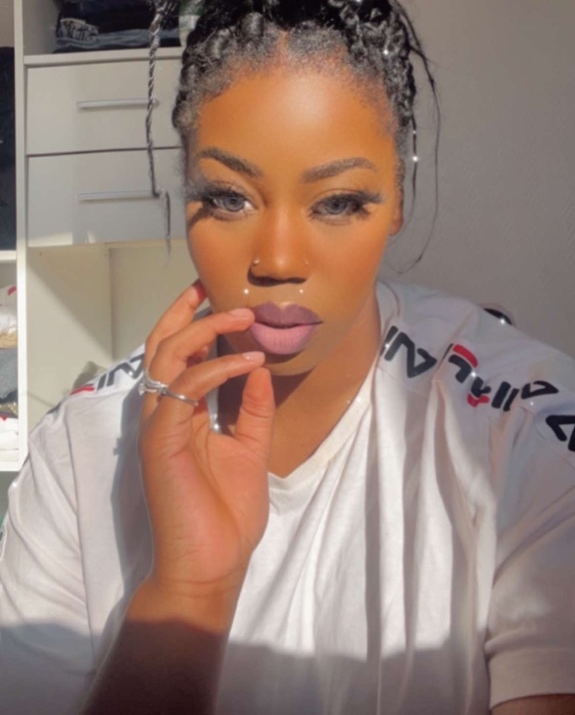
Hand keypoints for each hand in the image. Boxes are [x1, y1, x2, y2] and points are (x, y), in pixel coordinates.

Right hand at [138, 281, 273, 608]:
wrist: (213, 566)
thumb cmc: (227, 513)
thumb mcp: (250, 447)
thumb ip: (252, 407)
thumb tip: (260, 365)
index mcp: (180, 413)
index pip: (179, 355)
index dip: (194, 322)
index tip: (220, 294)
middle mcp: (164, 413)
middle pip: (162, 345)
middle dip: (185, 311)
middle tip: (211, 283)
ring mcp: (158, 425)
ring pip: (168, 357)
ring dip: (204, 330)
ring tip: (242, 315)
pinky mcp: (160, 441)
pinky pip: (183, 389)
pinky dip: (215, 370)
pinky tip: (247, 362)